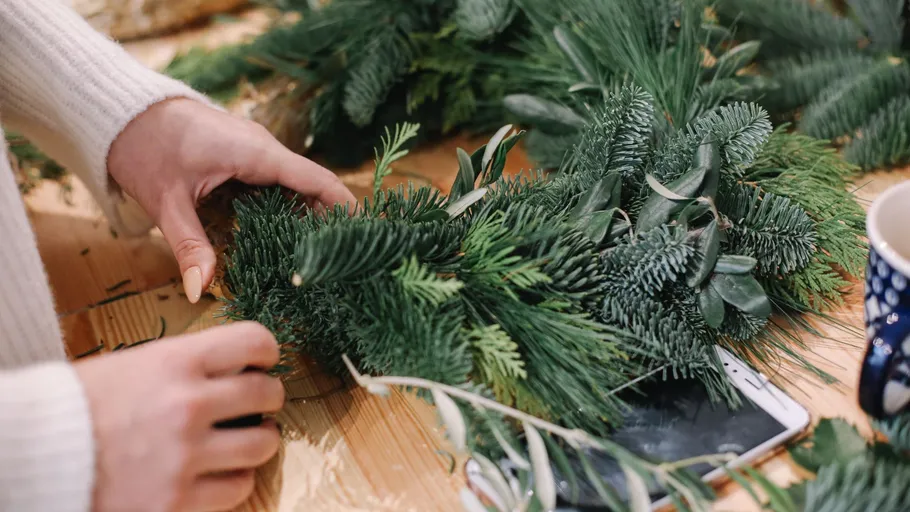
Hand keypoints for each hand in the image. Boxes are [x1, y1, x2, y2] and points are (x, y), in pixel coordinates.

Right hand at [74, 322, 284, 511]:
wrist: (36, 457)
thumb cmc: (80, 406)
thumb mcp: (135, 365)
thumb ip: (188, 365)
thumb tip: (238, 366)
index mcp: (174, 362)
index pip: (254, 340)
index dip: (266, 351)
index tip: (262, 361)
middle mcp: (187, 404)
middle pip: (266, 393)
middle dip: (267, 396)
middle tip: (257, 402)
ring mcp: (185, 456)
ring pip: (263, 443)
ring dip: (259, 439)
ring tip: (244, 438)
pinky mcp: (178, 500)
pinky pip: (240, 487)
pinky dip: (236, 479)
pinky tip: (221, 471)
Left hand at [108, 98, 356, 302]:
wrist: (122, 111)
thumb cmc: (144, 148)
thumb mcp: (167, 203)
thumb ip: (189, 246)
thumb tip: (199, 291)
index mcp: (255, 153)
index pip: (316, 180)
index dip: (343, 207)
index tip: (362, 235)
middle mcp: (264, 148)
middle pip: (311, 186)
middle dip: (327, 221)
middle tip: (338, 261)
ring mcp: (255, 150)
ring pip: (294, 185)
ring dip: (306, 216)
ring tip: (317, 257)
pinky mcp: (244, 155)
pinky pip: (276, 182)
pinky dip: (285, 208)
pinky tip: (283, 238)